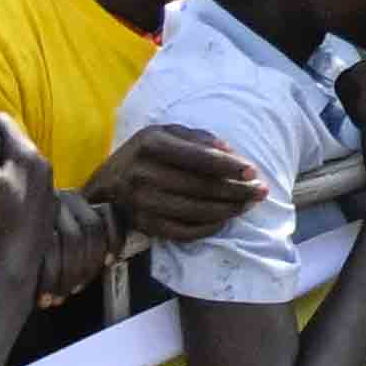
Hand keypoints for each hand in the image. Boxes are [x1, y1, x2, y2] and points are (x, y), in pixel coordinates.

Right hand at [89, 124, 273, 250]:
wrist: (105, 184)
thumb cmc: (144, 153)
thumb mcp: (165, 133)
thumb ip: (198, 138)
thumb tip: (230, 152)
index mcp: (151, 143)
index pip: (198, 158)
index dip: (228, 166)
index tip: (252, 171)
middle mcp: (143, 173)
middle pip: (200, 186)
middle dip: (236, 190)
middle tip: (260, 191)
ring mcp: (141, 202)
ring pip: (194, 210)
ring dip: (227, 210)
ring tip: (248, 205)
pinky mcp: (143, 224)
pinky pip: (181, 231)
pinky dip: (207, 228)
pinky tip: (224, 220)